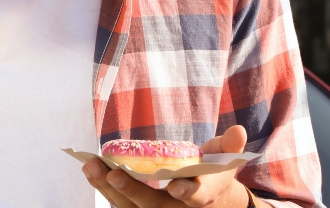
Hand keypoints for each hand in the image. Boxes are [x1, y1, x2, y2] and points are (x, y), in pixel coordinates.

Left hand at [82, 126, 256, 207]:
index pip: (196, 198)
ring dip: (108, 188)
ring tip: (91, 166)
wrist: (207, 200)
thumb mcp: (225, 160)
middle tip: (113, 172)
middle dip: (132, 191)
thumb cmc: (212, 173)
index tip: (175, 186)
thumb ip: (229, 146)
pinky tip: (90, 171)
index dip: (187, 192)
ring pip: (130, 207)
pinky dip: (104, 188)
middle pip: (153, 206)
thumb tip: (239, 130)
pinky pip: (120, 203)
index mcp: (202, 196)